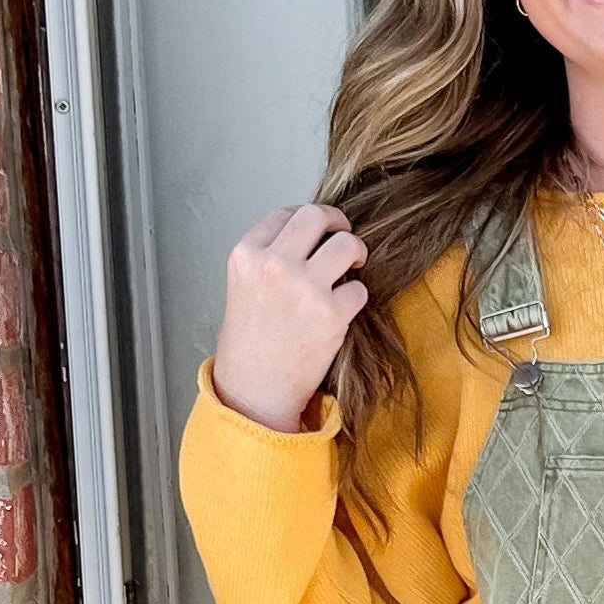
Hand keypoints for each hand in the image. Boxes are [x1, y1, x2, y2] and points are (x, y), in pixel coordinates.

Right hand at [212, 203, 368, 432]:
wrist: (254, 389)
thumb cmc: (249, 342)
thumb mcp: (243, 285)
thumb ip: (269, 255)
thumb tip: (310, 234)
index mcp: (246, 255)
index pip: (284, 213)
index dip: (307, 219)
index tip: (318, 229)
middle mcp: (274, 265)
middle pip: (316, 215)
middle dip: (337, 221)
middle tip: (344, 235)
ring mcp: (304, 288)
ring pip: (346, 244)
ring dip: (355, 252)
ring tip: (353, 266)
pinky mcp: (330, 314)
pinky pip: (359, 289)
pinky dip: (356, 297)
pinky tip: (342, 308)